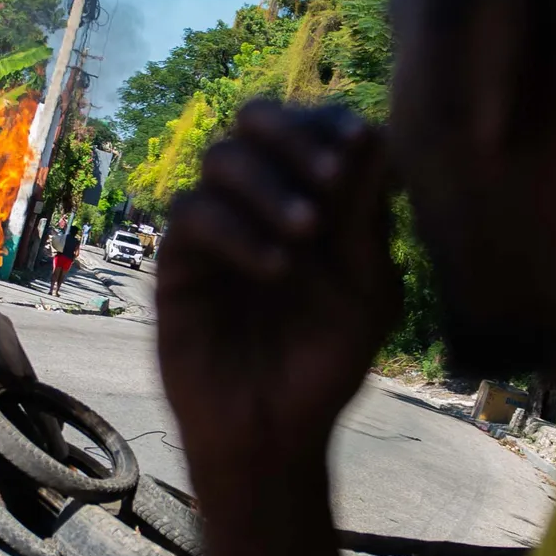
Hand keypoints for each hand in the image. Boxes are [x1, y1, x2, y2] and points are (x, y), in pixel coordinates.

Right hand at [157, 101, 401, 487]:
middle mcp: (263, 200)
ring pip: (222, 158)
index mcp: (316, 199)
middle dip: (293, 134)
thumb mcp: (363, 294)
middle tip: (328, 173)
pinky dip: (237, 230)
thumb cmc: (323, 366)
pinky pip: (193, 214)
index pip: (316, 131)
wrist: (271, 434)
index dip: (333, 122)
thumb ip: (363, 219)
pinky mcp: (180, 260)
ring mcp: (219, 226)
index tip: (359, 140)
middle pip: (258, 121)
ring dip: (268, 183)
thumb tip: (374, 134)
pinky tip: (275, 267)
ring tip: (306, 230)